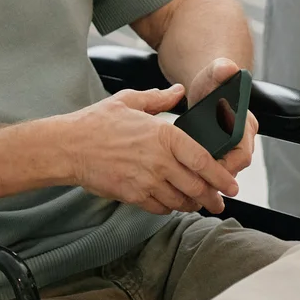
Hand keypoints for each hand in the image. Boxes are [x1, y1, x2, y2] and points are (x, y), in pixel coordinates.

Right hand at [62, 85, 240, 215]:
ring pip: (180, 200)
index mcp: (163, 135)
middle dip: (212, 197)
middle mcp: (159, 161)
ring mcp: (146, 181)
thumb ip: (159, 98)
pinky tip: (172, 204)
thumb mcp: (129, 101)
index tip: (231, 184)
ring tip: (199, 204)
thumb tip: (179, 91)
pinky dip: (170, 208)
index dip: (221, 176)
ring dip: (192, 204)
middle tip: (220, 202)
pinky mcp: (133, 196)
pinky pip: (160, 208)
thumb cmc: (97, 122)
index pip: (203, 160)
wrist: (68, 147)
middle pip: (197, 186)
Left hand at [184, 55, 259, 175]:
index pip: (242, 155)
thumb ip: (221, 69)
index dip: (225, 166)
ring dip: (207, 177)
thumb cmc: (213, 82)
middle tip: (190, 177)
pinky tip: (184, 174)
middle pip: (233, 168)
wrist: (208, 86)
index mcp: (246, 124)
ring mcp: (233, 148)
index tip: (205, 168)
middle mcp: (244, 139)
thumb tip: (228, 68)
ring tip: (184, 177)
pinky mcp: (222, 153)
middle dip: (213, 175)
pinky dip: (202, 174)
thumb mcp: (214, 73)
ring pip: (223, 172)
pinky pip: (215, 169)